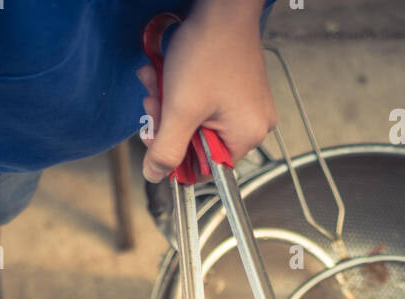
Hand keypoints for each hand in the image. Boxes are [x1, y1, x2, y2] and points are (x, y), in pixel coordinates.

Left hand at [139, 2, 275, 182]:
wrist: (222, 4)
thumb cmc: (208, 50)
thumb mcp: (180, 109)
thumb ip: (166, 149)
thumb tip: (154, 175)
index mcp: (246, 137)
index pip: (204, 168)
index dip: (174, 155)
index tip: (156, 133)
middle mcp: (252, 125)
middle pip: (198, 144)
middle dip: (168, 123)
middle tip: (152, 102)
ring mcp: (246, 106)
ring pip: (196, 122)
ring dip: (169, 105)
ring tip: (157, 80)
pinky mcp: (237, 89)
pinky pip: (203, 104)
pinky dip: (180, 92)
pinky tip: (166, 74)